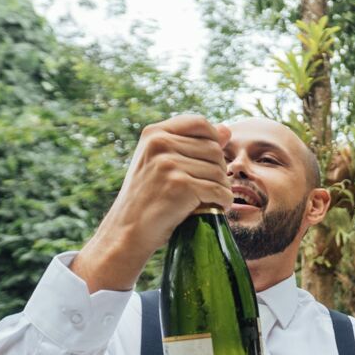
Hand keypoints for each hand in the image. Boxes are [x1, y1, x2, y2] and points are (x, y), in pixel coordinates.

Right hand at [74, 115, 234, 292]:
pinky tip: (214, 208)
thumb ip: (192, 145)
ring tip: (207, 200)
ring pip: (219, 171)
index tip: (207, 163)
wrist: (127, 231)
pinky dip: (223, 202)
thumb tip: (227, 129)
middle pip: (214, 150)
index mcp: (154, 133)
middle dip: (217, 171)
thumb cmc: (148, 198)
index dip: (213, 141)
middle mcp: (160, 144)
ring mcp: (169, 164)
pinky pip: (219, 190)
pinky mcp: (180, 186)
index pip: (200, 123)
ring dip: (221, 189)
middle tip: (206, 189)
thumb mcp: (162, 163)